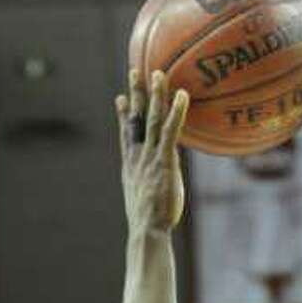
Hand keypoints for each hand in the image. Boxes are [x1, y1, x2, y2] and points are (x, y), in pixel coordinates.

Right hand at [116, 68, 188, 234]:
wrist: (147, 230)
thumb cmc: (148, 223)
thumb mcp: (142, 201)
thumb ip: (147, 188)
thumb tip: (153, 191)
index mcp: (131, 165)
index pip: (126, 134)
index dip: (123, 115)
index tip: (120, 99)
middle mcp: (138, 157)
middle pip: (136, 119)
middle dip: (135, 94)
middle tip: (135, 71)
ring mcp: (150, 157)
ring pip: (152, 120)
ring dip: (155, 94)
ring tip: (158, 73)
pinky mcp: (164, 161)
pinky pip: (171, 131)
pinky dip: (176, 111)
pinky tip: (182, 95)